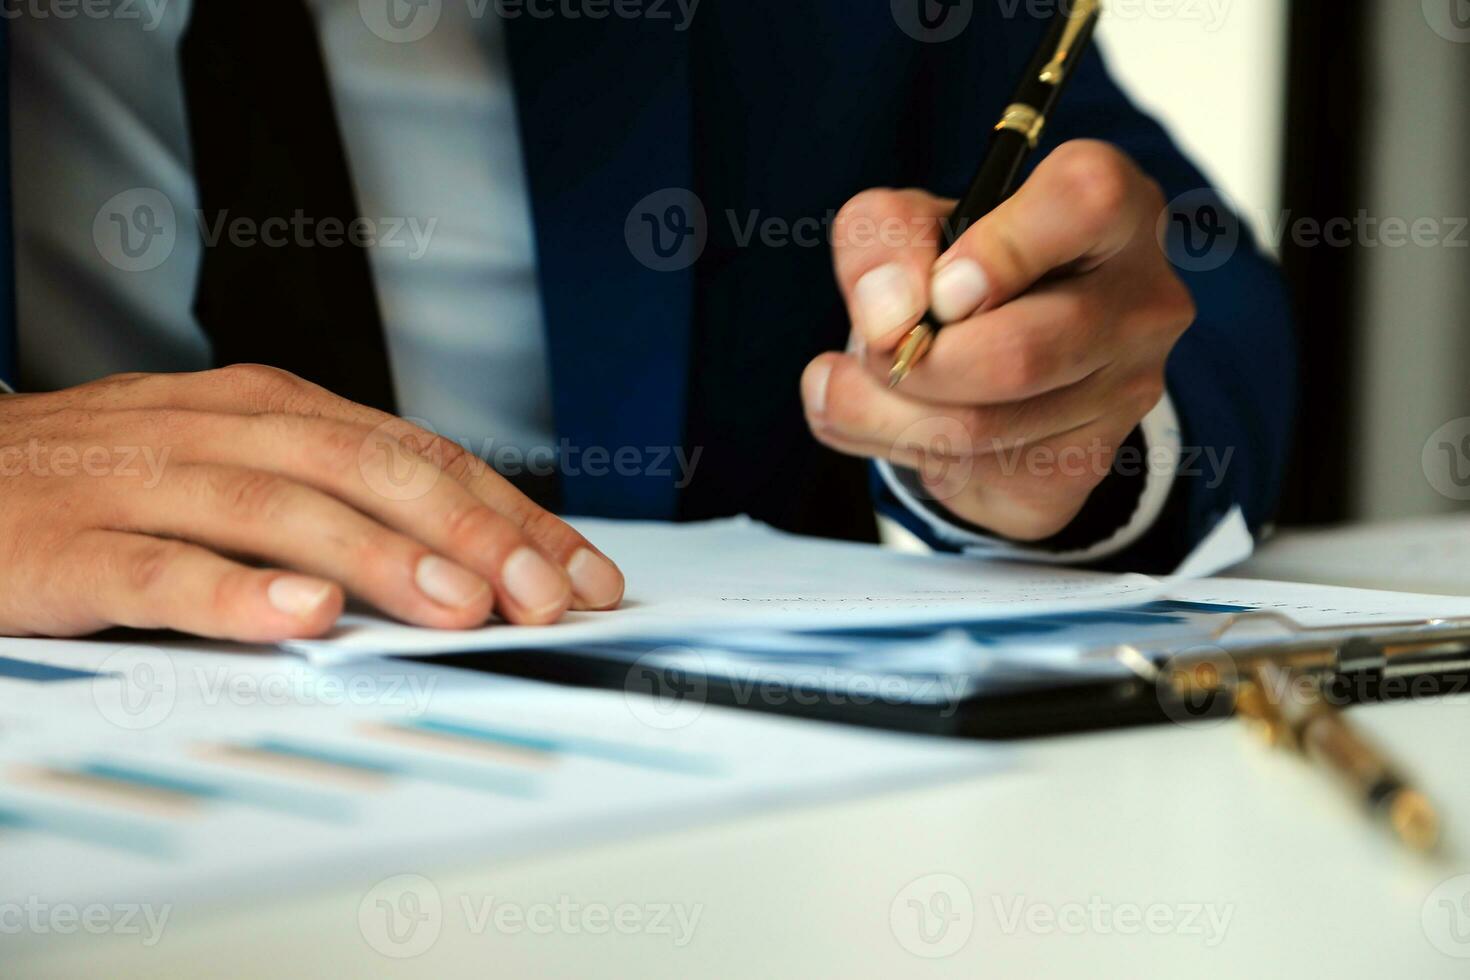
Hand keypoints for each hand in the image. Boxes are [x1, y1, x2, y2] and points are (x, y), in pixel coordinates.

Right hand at [0, 366, 623, 640]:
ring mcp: (146, 481)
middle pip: (371, 471)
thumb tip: (471, 557)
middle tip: (546, 594)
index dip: (511, 514)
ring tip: (458, 604)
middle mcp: (224, 431)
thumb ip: (340, 502)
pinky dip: (236, 592)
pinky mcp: (69, 544)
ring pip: (283, 511)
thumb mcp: (239, 467)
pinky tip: (301, 615)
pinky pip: (161, 566)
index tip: (581, 573)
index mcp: (276, 411)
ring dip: (381, 558)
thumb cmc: (113, 479)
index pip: (421, 456)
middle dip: (472, 534)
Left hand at [803, 141, 1195, 540]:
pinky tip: (904, 422)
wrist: (987, 366)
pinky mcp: (1087, 458)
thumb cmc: (956, 268)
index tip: (940, 292)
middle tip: (876, 352)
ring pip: (984, 425)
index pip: (1083, 202)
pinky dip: (906, 450)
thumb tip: (889, 315)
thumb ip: (882, 239)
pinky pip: (978, 470)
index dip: (996, 253)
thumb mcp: (905, 225)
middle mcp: (1139, 298)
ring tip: (858, 387)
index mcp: (1111, 206)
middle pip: (1019, 353)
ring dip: (888, 413)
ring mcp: (1125, 388)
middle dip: (915, 362)